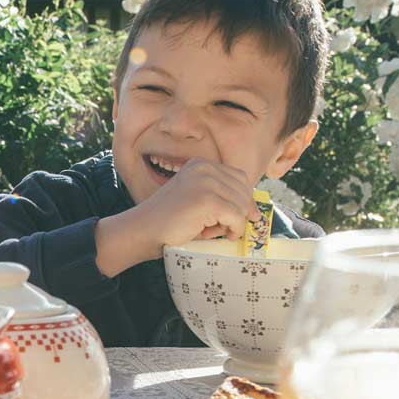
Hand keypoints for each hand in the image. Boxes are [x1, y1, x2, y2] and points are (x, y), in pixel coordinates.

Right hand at [95, 162, 260, 276]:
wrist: (142, 230)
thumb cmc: (168, 222)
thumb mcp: (196, 200)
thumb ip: (221, 197)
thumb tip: (256, 212)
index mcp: (201, 164)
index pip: (239, 178)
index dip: (244, 199)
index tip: (241, 217)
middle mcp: (205, 168)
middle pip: (244, 191)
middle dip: (237, 213)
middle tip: (219, 228)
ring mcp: (207, 183)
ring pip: (241, 206)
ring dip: (231, 224)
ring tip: (209, 230)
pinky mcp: (208, 200)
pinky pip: (236, 218)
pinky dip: (231, 230)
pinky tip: (214, 234)